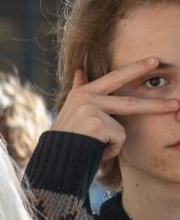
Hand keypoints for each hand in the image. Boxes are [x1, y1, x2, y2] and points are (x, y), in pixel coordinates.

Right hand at [54, 60, 179, 160]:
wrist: (52, 158)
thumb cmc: (64, 138)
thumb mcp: (70, 111)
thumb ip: (79, 90)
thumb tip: (80, 70)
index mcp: (83, 93)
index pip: (115, 78)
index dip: (135, 69)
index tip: (155, 61)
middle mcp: (88, 98)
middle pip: (130, 101)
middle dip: (156, 103)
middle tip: (177, 104)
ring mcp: (93, 110)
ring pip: (122, 129)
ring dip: (114, 143)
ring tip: (95, 150)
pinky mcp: (98, 124)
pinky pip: (118, 140)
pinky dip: (109, 150)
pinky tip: (93, 151)